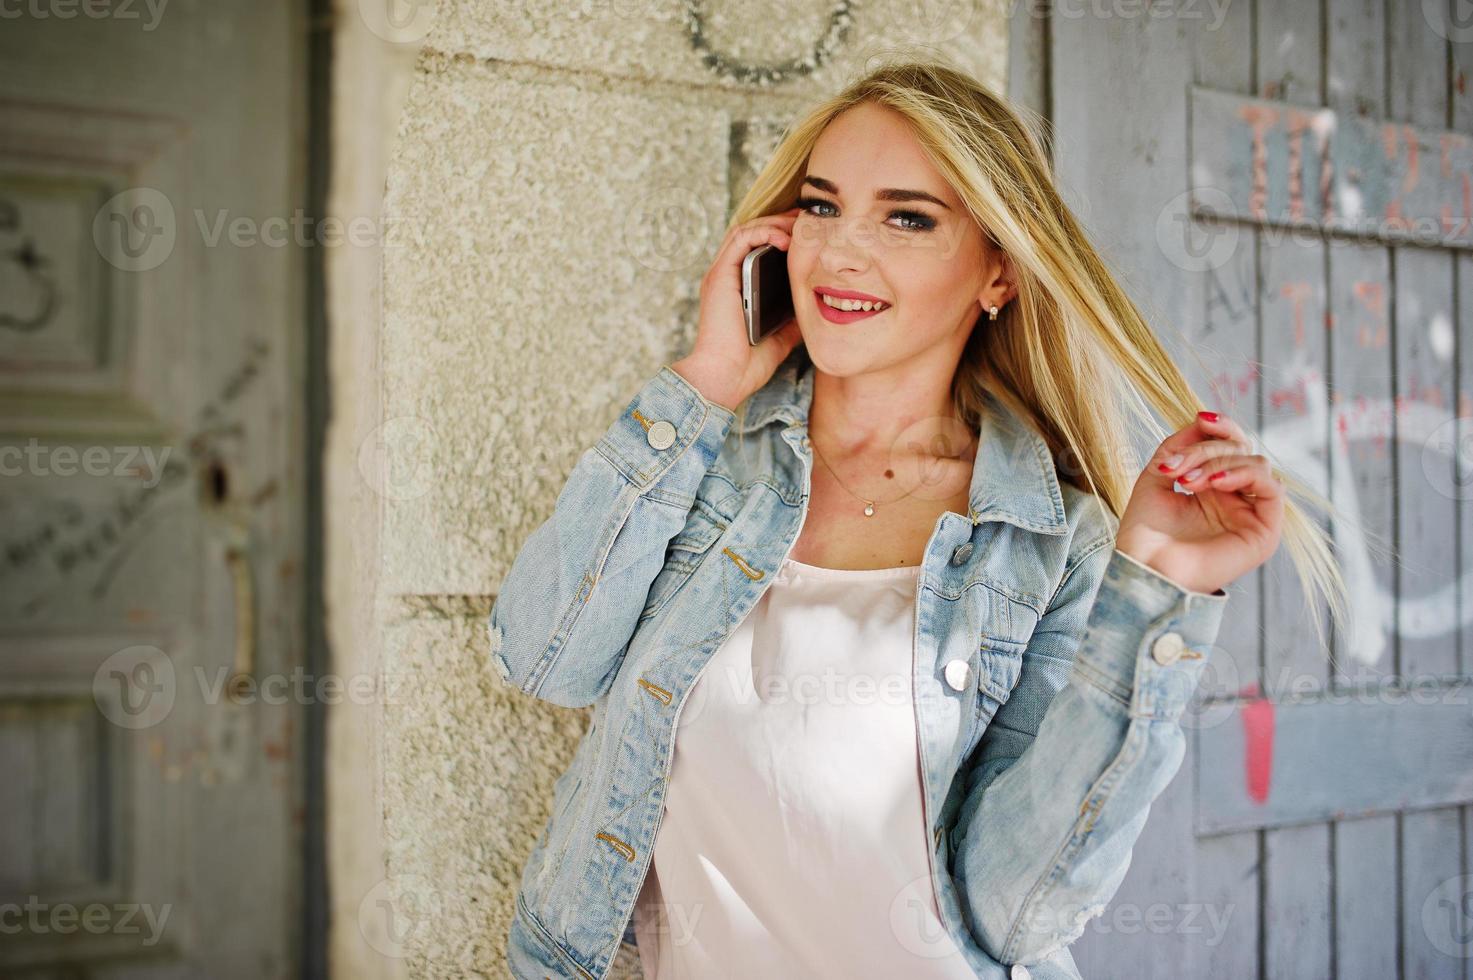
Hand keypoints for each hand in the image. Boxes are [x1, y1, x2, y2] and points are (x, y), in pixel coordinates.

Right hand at [671, 208, 805, 409]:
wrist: (726, 378)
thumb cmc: (748, 365)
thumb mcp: (781, 338)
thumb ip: (792, 321)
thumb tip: (813, 310)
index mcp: (737, 290)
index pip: (756, 250)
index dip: (781, 237)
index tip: (809, 237)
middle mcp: (726, 278)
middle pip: (751, 234)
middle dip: (780, 223)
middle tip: (808, 223)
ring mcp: (721, 275)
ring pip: (746, 229)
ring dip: (774, 222)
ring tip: (800, 225)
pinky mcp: (720, 275)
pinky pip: (741, 238)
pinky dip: (764, 231)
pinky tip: (785, 239)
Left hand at [1115, 411, 1284, 594]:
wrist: (1145, 568)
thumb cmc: (1145, 531)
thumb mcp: (1157, 475)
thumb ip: (1179, 446)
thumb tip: (1202, 419)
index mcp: (1212, 487)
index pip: (1231, 444)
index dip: (1221, 427)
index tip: (1201, 418)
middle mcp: (1235, 498)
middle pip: (1241, 450)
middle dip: (1208, 449)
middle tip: (1176, 470)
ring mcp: (1251, 514)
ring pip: (1257, 464)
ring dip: (1220, 462)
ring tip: (1189, 482)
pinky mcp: (1265, 532)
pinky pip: (1273, 488)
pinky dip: (1244, 474)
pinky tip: (1215, 482)